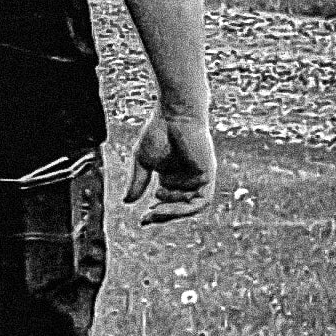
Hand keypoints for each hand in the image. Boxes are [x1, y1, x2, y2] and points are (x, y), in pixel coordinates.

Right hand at [124, 110, 215, 224]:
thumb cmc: (159, 132)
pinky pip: (200, 201)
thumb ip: (138, 182)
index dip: (156, 212)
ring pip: (189, 207)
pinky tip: (166, 206)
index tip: (142, 220)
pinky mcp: (208, 176)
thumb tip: (127, 202)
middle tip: (146, 218)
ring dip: (172, 213)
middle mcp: (187, 180)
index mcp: (172, 176)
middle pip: (178, 206)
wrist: (175, 116)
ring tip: (154, 213)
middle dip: (162, 215)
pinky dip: (185, 208)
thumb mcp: (143, 161)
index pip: (166, 201)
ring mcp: (198, 179)